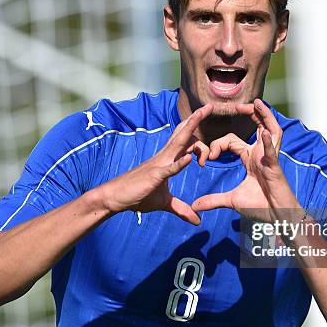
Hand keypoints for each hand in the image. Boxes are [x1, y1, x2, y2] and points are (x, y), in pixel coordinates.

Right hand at [98, 104, 212, 224]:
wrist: (115, 197)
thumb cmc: (138, 196)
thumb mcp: (164, 203)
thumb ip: (181, 209)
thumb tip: (197, 220)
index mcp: (168, 160)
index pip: (186, 142)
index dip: (199, 139)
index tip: (211, 149)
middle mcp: (165, 157)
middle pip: (183, 134)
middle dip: (196, 119)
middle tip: (210, 106)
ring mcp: (159, 165)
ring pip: (178, 142)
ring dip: (191, 129)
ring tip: (202, 115)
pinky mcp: (154, 176)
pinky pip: (169, 168)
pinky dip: (179, 164)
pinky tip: (190, 159)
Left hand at [192, 99, 298, 220]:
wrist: (277, 217)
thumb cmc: (260, 206)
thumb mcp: (232, 201)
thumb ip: (213, 201)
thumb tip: (195, 206)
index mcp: (251, 158)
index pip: (233, 140)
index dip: (219, 144)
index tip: (210, 156)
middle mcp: (261, 154)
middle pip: (257, 127)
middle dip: (250, 114)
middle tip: (238, 105)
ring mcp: (269, 159)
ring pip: (271, 131)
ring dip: (264, 117)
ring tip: (257, 104)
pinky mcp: (275, 168)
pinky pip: (271, 152)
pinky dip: (268, 143)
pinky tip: (264, 133)